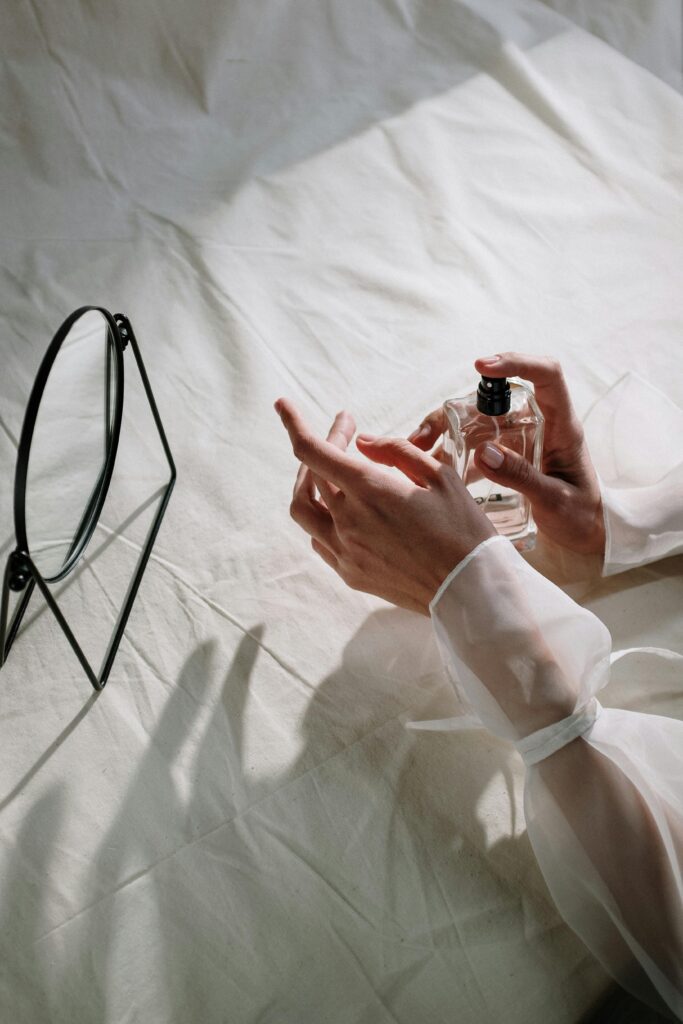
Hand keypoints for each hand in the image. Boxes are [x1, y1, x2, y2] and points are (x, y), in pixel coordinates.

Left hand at [275, 399, 494, 614]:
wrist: (469, 590)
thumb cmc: (462, 529)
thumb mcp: (440, 476)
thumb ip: (395, 452)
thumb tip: (363, 442)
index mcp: (370, 490)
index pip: (313, 451)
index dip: (293, 424)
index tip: (283, 405)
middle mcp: (348, 521)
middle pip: (310, 475)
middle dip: (323, 445)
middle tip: (347, 434)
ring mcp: (345, 551)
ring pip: (303, 510)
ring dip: (308, 483)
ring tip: (330, 470)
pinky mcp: (349, 573)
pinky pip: (318, 539)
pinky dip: (321, 516)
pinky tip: (341, 509)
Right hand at [408, 353, 605, 557]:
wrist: (584, 534)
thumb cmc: (580, 516)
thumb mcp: (556, 501)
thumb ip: (523, 477)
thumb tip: (485, 451)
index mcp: (562, 425)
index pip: (547, 375)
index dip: (517, 363)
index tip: (481, 367)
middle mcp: (539, 423)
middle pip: (495, 397)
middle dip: (455, 407)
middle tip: (425, 434)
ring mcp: (520, 437)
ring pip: (478, 418)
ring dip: (445, 428)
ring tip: (417, 448)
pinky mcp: (507, 454)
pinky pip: (474, 442)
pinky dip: (451, 449)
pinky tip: (431, 465)